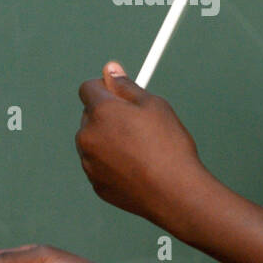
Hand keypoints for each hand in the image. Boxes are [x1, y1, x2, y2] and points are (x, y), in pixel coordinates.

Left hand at [75, 61, 207, 223]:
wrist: (174, 193)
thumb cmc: (168, 146)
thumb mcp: (154, 105)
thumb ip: (127, 86)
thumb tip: (111, 69)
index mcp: (101, 112)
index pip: (88, 88)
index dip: (105, 87)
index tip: (120, 93)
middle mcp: (88, 136)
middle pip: (89, 115)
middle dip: (107, 115)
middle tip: (136, 123)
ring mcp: (89, 162)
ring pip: (94, 141)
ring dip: (108, 140)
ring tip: (140, 150)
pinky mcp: (96, 183)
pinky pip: (99, 165)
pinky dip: (112, 163)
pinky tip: (137, 168)